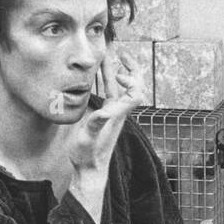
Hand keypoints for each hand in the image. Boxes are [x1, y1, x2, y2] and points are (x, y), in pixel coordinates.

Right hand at [66, 47, 144, 180]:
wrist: (89, 171)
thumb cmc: (88, 157)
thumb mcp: (87, 140)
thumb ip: (95, 125)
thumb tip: (103, 112)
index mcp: (117, 116)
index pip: (135, 94)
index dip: (131, 79)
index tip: (118, 72)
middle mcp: (118, 113)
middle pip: (132, 87)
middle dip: (129, 68)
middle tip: (121, 53)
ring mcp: (113, 115)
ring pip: (118, 88)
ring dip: (114, 71)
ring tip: (107, 55)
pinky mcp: (106, 117)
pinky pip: (110, 94)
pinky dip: (106, 81)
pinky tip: (98, 74)